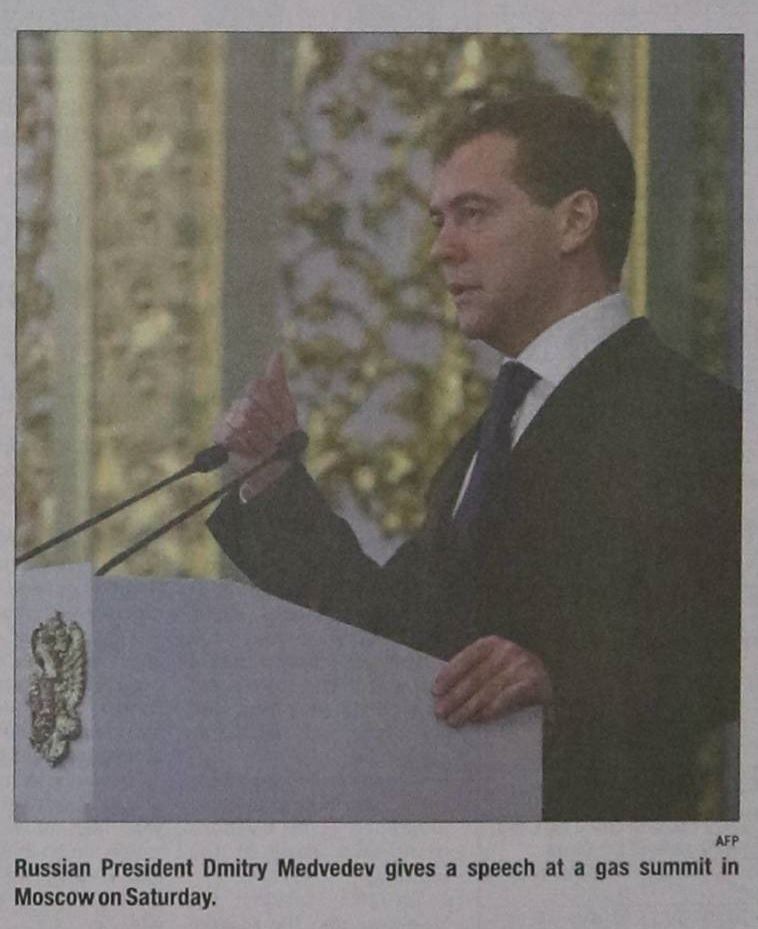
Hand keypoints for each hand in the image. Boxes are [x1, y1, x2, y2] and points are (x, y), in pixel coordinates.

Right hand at [214, 351, 299, 497]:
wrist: (279, 466)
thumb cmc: (286, 436)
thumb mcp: (287, 407)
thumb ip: (278, 381)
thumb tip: (277, 352)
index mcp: (256, 393)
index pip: (256, 386)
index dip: (270, 404)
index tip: (282, 419)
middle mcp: (240, 403)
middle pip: (248, 405)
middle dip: (266, 424)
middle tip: (275, 437)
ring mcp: (229, 419)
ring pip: (239, 421)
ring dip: (258, 438)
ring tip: (266, 446)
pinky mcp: (221, 437)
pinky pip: (228, 435)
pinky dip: (245, 446)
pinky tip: (252, 452)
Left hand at [432, 635, 551, 726]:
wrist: (549, 683)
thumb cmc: (512, 676)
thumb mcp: (494, 665)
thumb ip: (475, 672)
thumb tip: (444, 692)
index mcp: (493, 643)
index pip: (467, 658)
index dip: (450, 674)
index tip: (435, 691)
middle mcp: (507, 650)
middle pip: (475, 677)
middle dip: (455, 696)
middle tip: (440, 712)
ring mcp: (521, 665)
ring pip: (488, 691)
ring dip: (468, 708)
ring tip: (454, 720)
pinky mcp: (533, 682)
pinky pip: (506, 699)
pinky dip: (490, 710)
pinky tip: (477, 719)